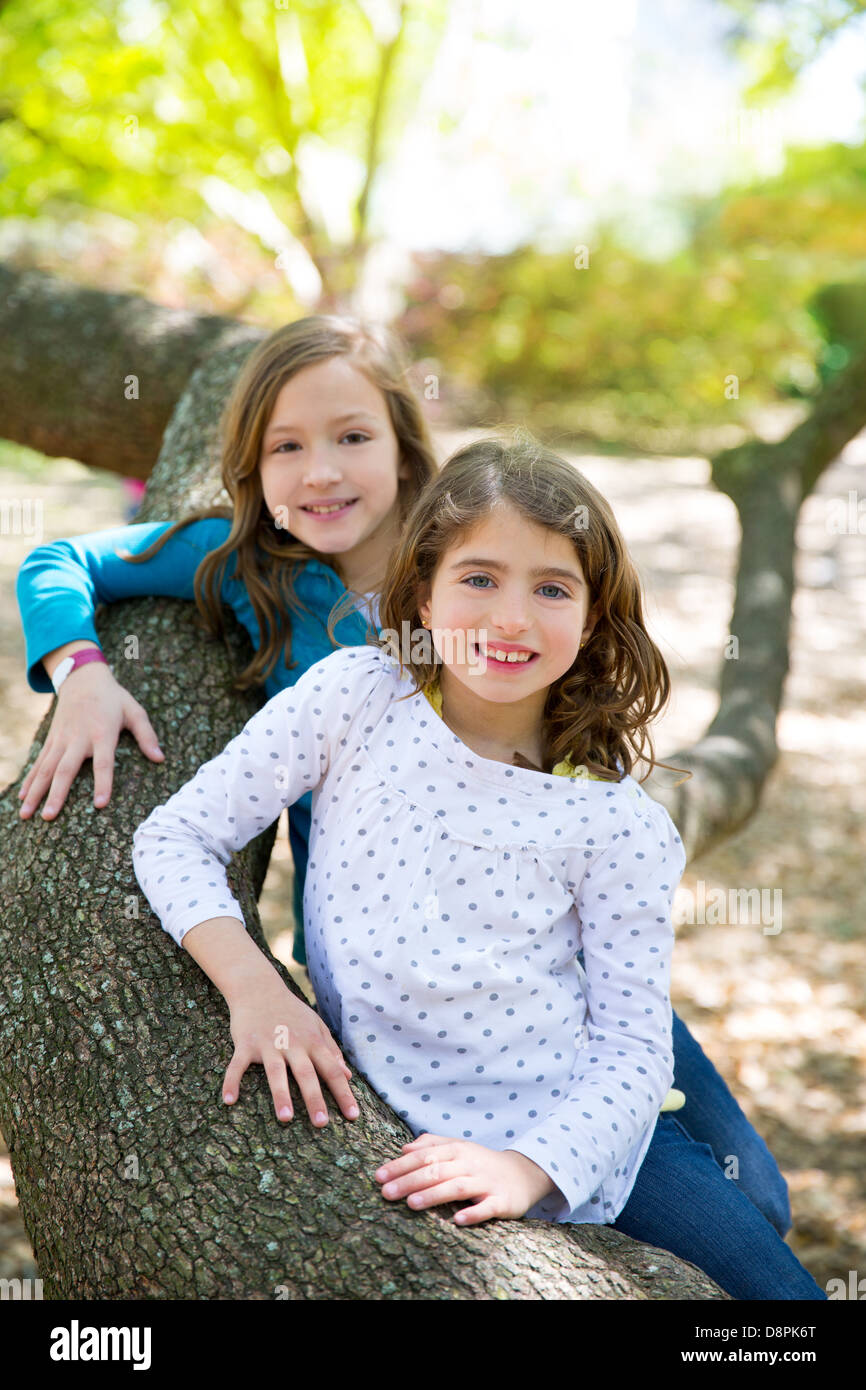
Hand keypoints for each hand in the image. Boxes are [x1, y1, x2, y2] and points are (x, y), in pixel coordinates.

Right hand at [19, 666, 163, 818]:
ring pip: (46, 769)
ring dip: (36, 792)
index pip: (103, 763)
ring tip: (25, 815)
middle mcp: (78, 738)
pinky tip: (23, 797)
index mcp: (102, 733)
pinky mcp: (52, 739)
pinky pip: (39, 762)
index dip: (103, 783)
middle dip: (56, 794)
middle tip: (49, 817)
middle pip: (65, 770)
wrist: (83, 678)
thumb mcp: (134, 711)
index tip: (100, 804)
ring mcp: (62, 739)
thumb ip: (147, 735)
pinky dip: (30, 780)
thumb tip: (160, 759)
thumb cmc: (113, 698)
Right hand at [224, 975, 359, 1128]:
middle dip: (315, 1099)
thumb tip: (348, 1075)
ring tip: (285, 1119)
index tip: (353, 1117)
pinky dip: (232, 1082)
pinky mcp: (246, 1044)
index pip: (332, 1070)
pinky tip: (229, 1100)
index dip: (343, 1093)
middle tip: (322, 1124)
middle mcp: (292, 1043)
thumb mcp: (316, 1026)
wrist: (259, 987)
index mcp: (312, 1041)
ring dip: (281, 1095)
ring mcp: (268, 1044)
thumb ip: (331, 1049)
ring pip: (276, 1072)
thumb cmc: (291, 1012)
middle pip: (306, 1073)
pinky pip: (237, 1065)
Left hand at [373, 1132, 557, 1225]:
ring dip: (434, 1195)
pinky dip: (473, 1213)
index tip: (378, 1177)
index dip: (401, 1165)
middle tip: (386, 1193)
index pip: (424, 1156)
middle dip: (409, 1181)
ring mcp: (486, 1182)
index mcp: (457, 1150)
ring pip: (458, 1187)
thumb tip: (404, 1147)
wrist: (523, 1174)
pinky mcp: (502, 1201)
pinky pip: (487, 1207)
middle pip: (437, 1171)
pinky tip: (458, 1221)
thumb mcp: (459, 1148)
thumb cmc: (481, 1163)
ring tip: (411, 1204)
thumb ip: (432, 1144)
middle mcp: (470, 1164)